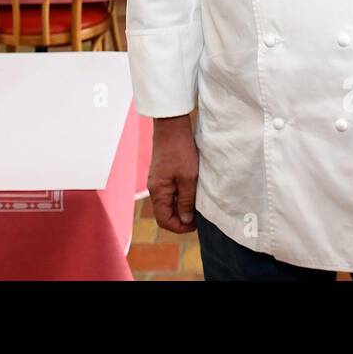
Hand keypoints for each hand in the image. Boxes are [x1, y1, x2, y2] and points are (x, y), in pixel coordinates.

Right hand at [148, 114, 198, 233]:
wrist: (171, 126)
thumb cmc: (180, 150)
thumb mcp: (188, 178)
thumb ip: (186, 201)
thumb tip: (185, 220)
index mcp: (158, 192)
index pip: (164, 220)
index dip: (180, 227)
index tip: (196, 224)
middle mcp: (154, 188)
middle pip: (165, 213)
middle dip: (181, 219)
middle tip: (198, 216)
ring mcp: (157, 181)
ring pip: (168, 203)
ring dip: (181, 207)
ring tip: (196, 204)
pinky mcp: (162, 174)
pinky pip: (169, 193)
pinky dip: (179, 197)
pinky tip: (191, 191)